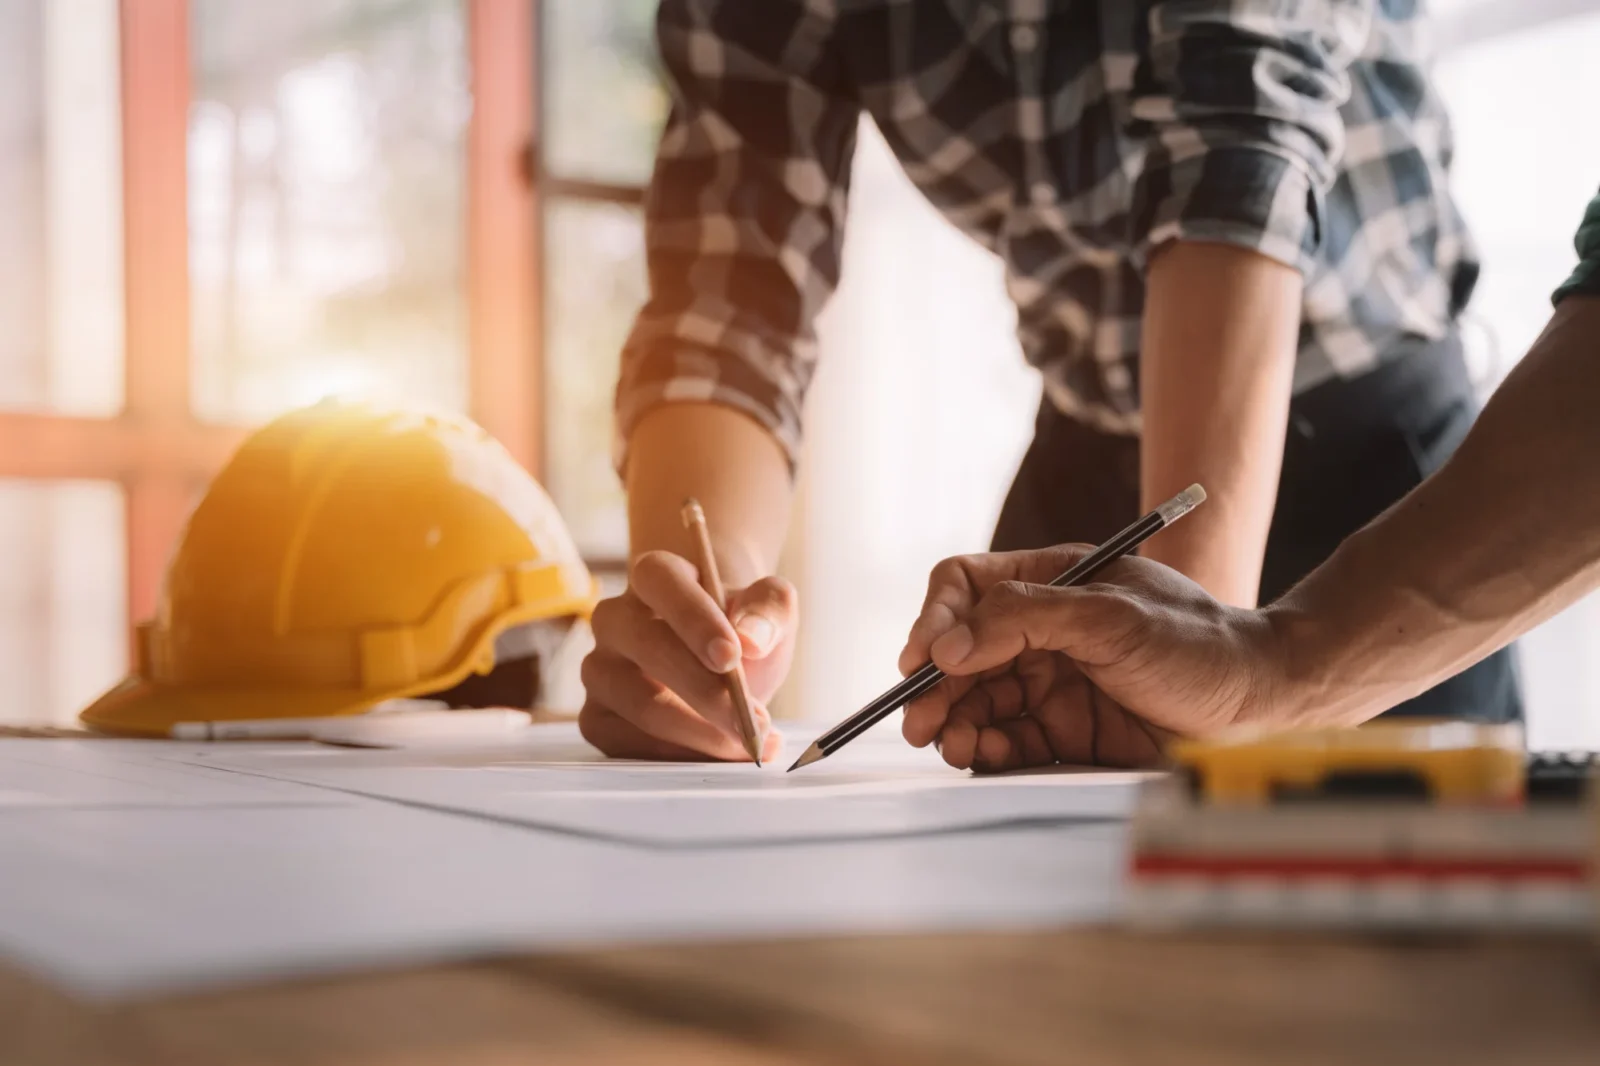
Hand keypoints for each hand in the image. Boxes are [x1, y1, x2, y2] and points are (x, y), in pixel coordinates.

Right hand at [578, 550, 792, 760]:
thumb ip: (769, 609)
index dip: (693, 617)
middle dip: (707, 692)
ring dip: (700, 733)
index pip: (660, 581)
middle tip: (754, 722)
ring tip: (749, 743)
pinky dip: (677, 757)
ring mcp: (599, 669)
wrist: (720, 660)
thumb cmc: (738, 627)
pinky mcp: (595, 716)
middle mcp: (615, 619)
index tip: (732, 656)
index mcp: (654, 576)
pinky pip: (626, 743)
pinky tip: (715, 755)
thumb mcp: (768, 607)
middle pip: (650, 648)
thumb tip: (752, 639)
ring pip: (641, 704)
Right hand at [898, 545, 1276, 772]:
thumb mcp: (1110, 616)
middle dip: (935, 686)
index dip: (935, 618)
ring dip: (955, 722)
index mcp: (1051, 581)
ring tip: (951, 745)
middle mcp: (1043, 631)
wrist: (1261, 705)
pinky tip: (984, 757)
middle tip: (919, 721)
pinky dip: (986, 751)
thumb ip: (1025, 619)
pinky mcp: (1065, 733)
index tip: (921, 658)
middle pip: (961, 652)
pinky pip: (1006, 741)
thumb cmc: (1197, 645)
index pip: (966, 587)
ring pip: (977, 701)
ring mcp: (1052, 682)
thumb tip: (948, 644)